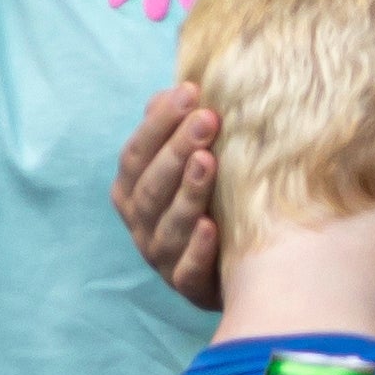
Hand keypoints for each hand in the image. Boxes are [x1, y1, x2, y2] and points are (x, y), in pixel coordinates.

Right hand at [112, 84, 222, 309]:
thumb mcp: (193, 161)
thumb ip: (180, 128)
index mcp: (133, 190)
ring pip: (167, 225)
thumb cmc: (212, 200)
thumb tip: (179, 87)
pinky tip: (211, 227)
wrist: (241, 265)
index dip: (159, 122)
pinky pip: (187, 270)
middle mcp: (141, 223)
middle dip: (176, 149)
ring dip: (187, 192)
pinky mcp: (189, 286)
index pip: (137, 153)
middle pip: (151, 186)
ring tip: (208, 162)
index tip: (190, 91)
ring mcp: (161, 257)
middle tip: (208, 119)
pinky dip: (196, 250)